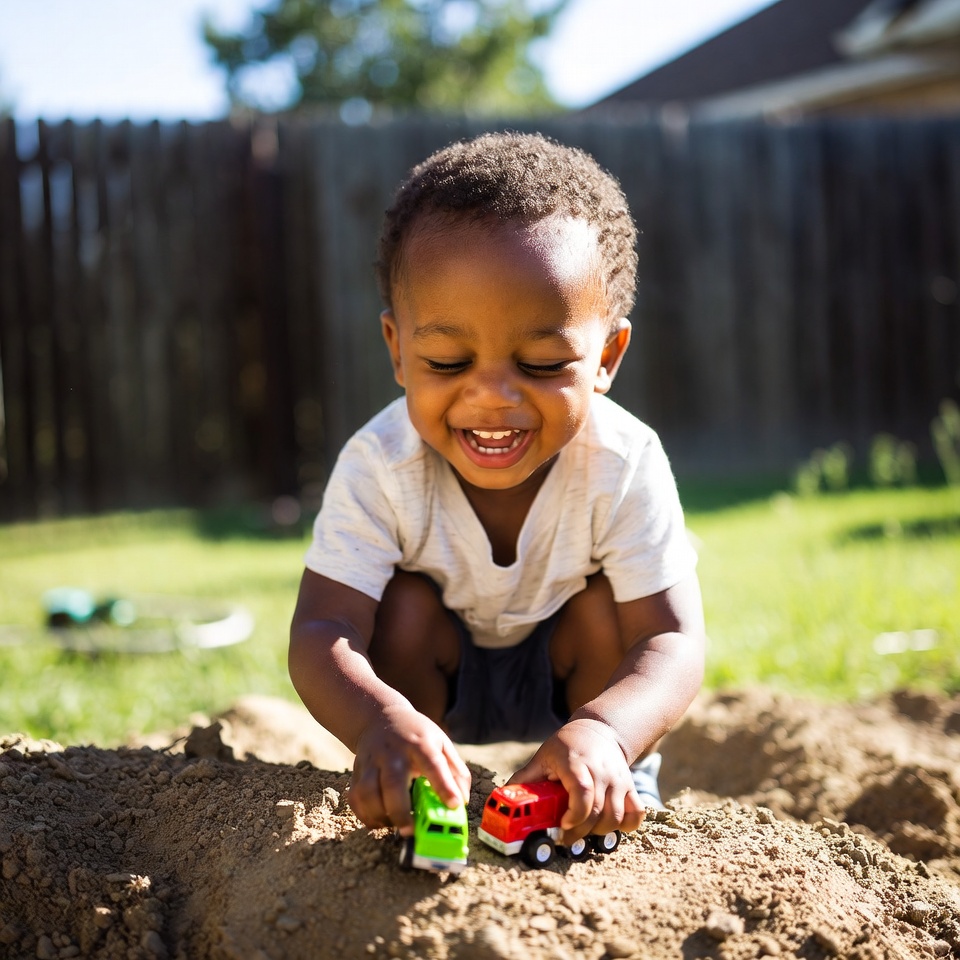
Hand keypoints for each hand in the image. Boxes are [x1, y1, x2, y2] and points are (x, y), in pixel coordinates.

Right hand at [348, 703, 470, 834]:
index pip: (433, 763)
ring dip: (380, 815)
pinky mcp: (357, 771)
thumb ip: (455, 770)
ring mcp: (372, 760)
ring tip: (395, 825)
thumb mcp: (441, 742)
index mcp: (419, 743)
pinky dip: (364, 815)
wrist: (381, 718)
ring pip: (368, 792)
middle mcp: (393, 751)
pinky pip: (355, 798)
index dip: (444, 785)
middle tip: (410, 830)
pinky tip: (379, 820)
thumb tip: (461, 801)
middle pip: (392, 782)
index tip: (453, 805)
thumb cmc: (416, 736)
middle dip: (401, 810)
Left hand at [508, 718, 644, 844]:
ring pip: (616, 817)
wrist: (599, 730)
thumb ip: (525, 778)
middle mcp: (601, 772)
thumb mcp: (543, 756)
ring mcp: (618, 780)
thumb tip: (503, 797)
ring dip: (599, 831)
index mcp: (576, 764)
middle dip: (580, 832)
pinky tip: (608, 825)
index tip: (562, 825)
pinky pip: (636, 813)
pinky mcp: (630, 787)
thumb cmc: (566, 746)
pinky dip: (627, 826)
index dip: (574, 816)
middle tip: (565, 836)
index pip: (583, 793)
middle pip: (597, 812)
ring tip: (583, 829)